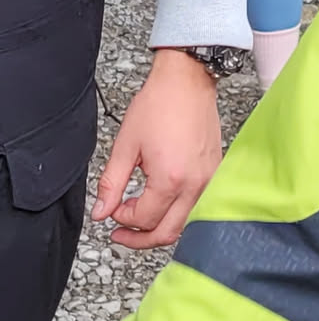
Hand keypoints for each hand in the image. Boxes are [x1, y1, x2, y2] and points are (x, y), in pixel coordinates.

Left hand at [92, 48, 222, 249]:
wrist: (187, 82)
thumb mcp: (125, 146)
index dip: (122, 219)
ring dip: (160, 227)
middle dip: (140, 238)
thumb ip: (111, 184)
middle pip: (168, 232)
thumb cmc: (160, 105)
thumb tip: (101, 210)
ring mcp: (209, 181)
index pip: (144, 219)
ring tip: (139, 218)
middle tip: (120, 234)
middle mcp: (195, 185)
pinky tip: (161, 203)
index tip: (112, 209)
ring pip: (185, 224)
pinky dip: (176, 213)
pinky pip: (196, 207)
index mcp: (170, 179)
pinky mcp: (215, 174)